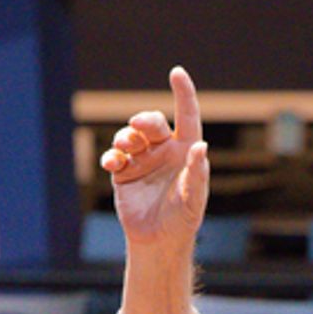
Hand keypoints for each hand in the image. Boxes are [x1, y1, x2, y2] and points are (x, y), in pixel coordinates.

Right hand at [100, 65, 207, 250]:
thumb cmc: (182, 219)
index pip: (186, 116)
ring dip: (125, 137)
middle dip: (144, 120)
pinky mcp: (124, 173)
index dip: (183, 93)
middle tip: (137, 125)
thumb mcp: (194, 198)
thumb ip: (197, 173)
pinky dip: (111, 156)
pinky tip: (112, 163)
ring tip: (124, 150)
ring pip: (130, 136)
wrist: (158, 241)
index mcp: (186, 151)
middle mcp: (164, 151)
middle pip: (152, 123)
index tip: (177, 73)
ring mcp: (142, 160)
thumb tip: (200, 147)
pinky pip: (114, 156)